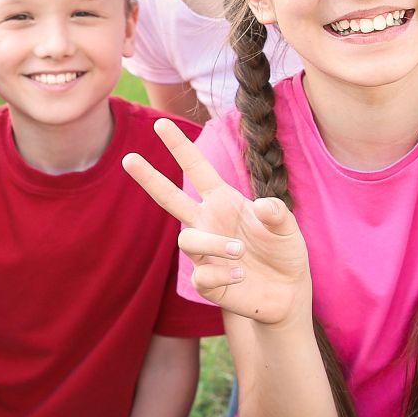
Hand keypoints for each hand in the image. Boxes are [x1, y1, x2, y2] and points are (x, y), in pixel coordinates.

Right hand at [123, 117, 310, 325]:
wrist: (287, 293)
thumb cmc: (284, 253)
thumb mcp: (288, 228)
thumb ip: (278, 213)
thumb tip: (262, 205)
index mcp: (223, 202)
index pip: (196, 169)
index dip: (179, 147)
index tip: (161, 123)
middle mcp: (207, 223)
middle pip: (169, 199)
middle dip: (149, 178)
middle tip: (129, 158)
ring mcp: (204, 254)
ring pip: (188, 241)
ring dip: (214, 244)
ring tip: (240, 251)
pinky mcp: (206, 283)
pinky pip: (202, 275)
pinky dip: (222, 274)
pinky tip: (241, 276)